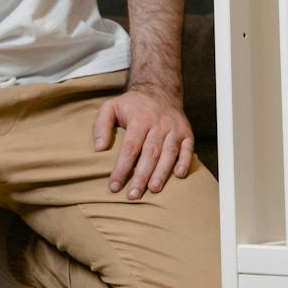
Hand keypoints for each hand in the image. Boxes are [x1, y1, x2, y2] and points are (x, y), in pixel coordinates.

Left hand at [92, 83, 194, 200]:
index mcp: (140, 119)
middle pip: (150, 153)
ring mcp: (174, 129)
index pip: (130, 147)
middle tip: (133, 195)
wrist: (159, 91)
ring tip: (153, 189)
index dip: (122, 168)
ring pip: (169, 153)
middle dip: (141, 176)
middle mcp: (159, 124)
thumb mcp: (111, 107)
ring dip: (162, 173)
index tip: (114, 186)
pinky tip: (178, 176)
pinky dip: (184, 162)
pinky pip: (188, 149)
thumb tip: (99, 148)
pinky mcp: (187, 133)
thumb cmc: (132, 105)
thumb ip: (101, 125)